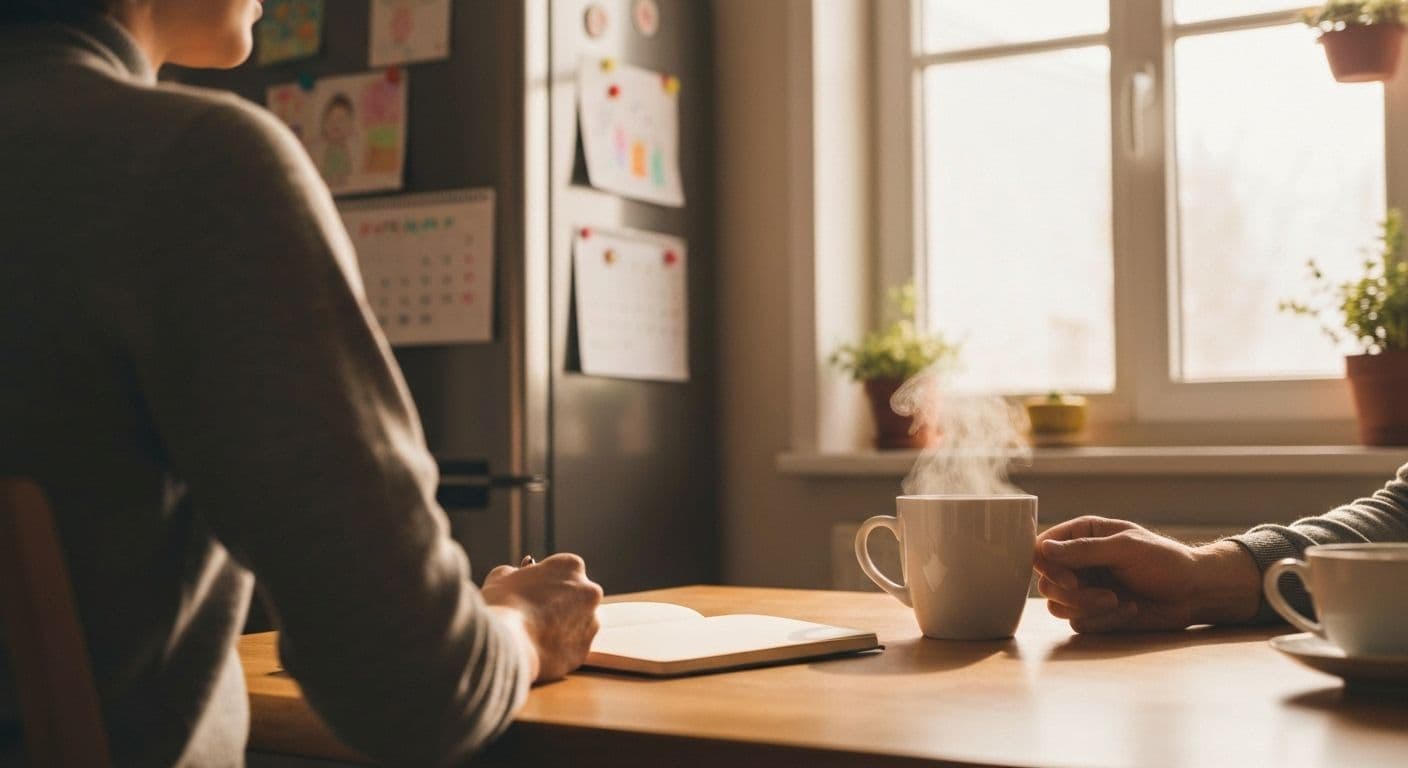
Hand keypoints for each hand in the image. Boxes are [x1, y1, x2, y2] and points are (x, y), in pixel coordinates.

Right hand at [481, 553, 602, 681]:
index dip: (545, 581)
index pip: (563, 569)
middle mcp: (589, 592)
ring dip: (561, 628)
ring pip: (577, 624)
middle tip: (533, 613)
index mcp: (571, 566)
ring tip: (533, 635)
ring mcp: (591, 622)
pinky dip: (558, 650)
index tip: (532, 590)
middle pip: (575, 596)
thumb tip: (515, 575)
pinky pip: (571, 648)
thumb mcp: (501, 577)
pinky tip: (538, 651)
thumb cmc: (502, 604)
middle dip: (558, 604)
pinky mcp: (584, 650)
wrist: (507, 644)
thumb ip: (515, 573)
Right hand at [1034, 516, 1260, 632]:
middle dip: (1073, 594)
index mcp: (1083, 535)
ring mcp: (1084, 588)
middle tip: (1106, 596)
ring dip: (1087, 608)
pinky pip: (1078, 622)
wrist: (1193, 593)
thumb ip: (1083, 549)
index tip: (1071, 580)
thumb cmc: (1165, 561)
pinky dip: (1103, 620)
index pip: (1042, 548)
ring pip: (1057, 605)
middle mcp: (1078, 561)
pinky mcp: (1094, 612)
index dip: (1047, 566)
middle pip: (1045, 581)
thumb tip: (1044, 548)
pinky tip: (1130, 609)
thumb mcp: (1125, 548)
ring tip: (1118, 602)